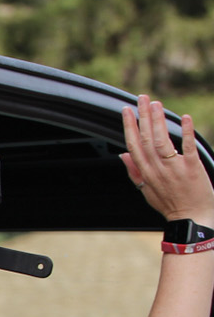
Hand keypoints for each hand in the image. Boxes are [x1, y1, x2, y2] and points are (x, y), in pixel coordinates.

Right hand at [121, 94, 213, 222]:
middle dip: (143, 116)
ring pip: (162, 140)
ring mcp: (174, 168)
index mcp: (146, 172)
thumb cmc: (171, 204)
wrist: (193, 218)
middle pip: (146, 138)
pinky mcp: (192, 168)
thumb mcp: (146, 190)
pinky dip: (186, 132)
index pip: (133, 145)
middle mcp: (158, 168)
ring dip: (159, 120)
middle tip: (142, 98)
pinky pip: (188, 147)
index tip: (126, 110)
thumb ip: (135, 171)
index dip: (129, 126)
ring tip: (156, 104)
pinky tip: (184, 118)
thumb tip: (123, 155)